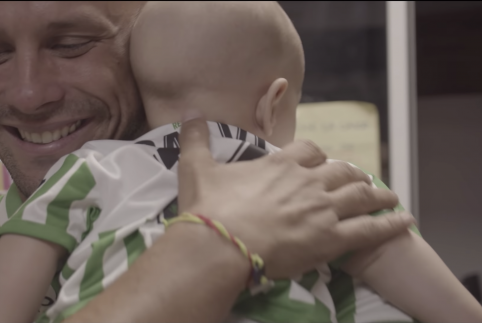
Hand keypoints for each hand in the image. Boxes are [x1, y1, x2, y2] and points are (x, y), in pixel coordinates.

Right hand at [177, 115, 414, 278]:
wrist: (219, 245)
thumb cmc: (209, 208)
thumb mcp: (196, 168)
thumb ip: (194, 139)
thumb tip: (188, 113)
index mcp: (280, 165)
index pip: (309, 151)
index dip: (318, 156)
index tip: (320, 162)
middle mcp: (307, 182)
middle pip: (341, 171)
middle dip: (352, 173)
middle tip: (359, 179)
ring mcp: (322, 209)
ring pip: (360, 194)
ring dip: (377, 193)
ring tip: (388, 196)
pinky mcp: (331, 239)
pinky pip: (370, 229)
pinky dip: (390, 224)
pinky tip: (405, 220)